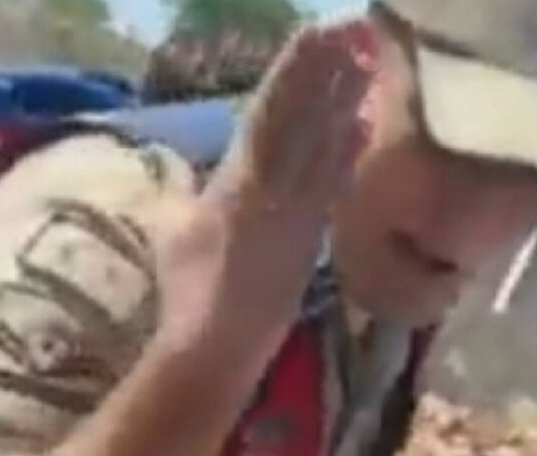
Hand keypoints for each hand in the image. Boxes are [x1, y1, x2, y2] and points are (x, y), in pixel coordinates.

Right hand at [150, 22, 374, 356]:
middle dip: (329, 72)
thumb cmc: (186, 286)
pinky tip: (364, 126)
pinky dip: (350, 149)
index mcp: (240, 178)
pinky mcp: (316, 234)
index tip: (319, 33)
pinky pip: (335, 180)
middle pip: (308, 119)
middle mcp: (280, 187)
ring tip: (366, 61)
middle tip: (354, 29)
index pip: (271, 111)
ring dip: (347, 100)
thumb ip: (180, 190)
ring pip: (327, 144)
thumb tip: (180, 168)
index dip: (296, 69)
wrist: (222, 343)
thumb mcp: (171, 227)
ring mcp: (303, 211)